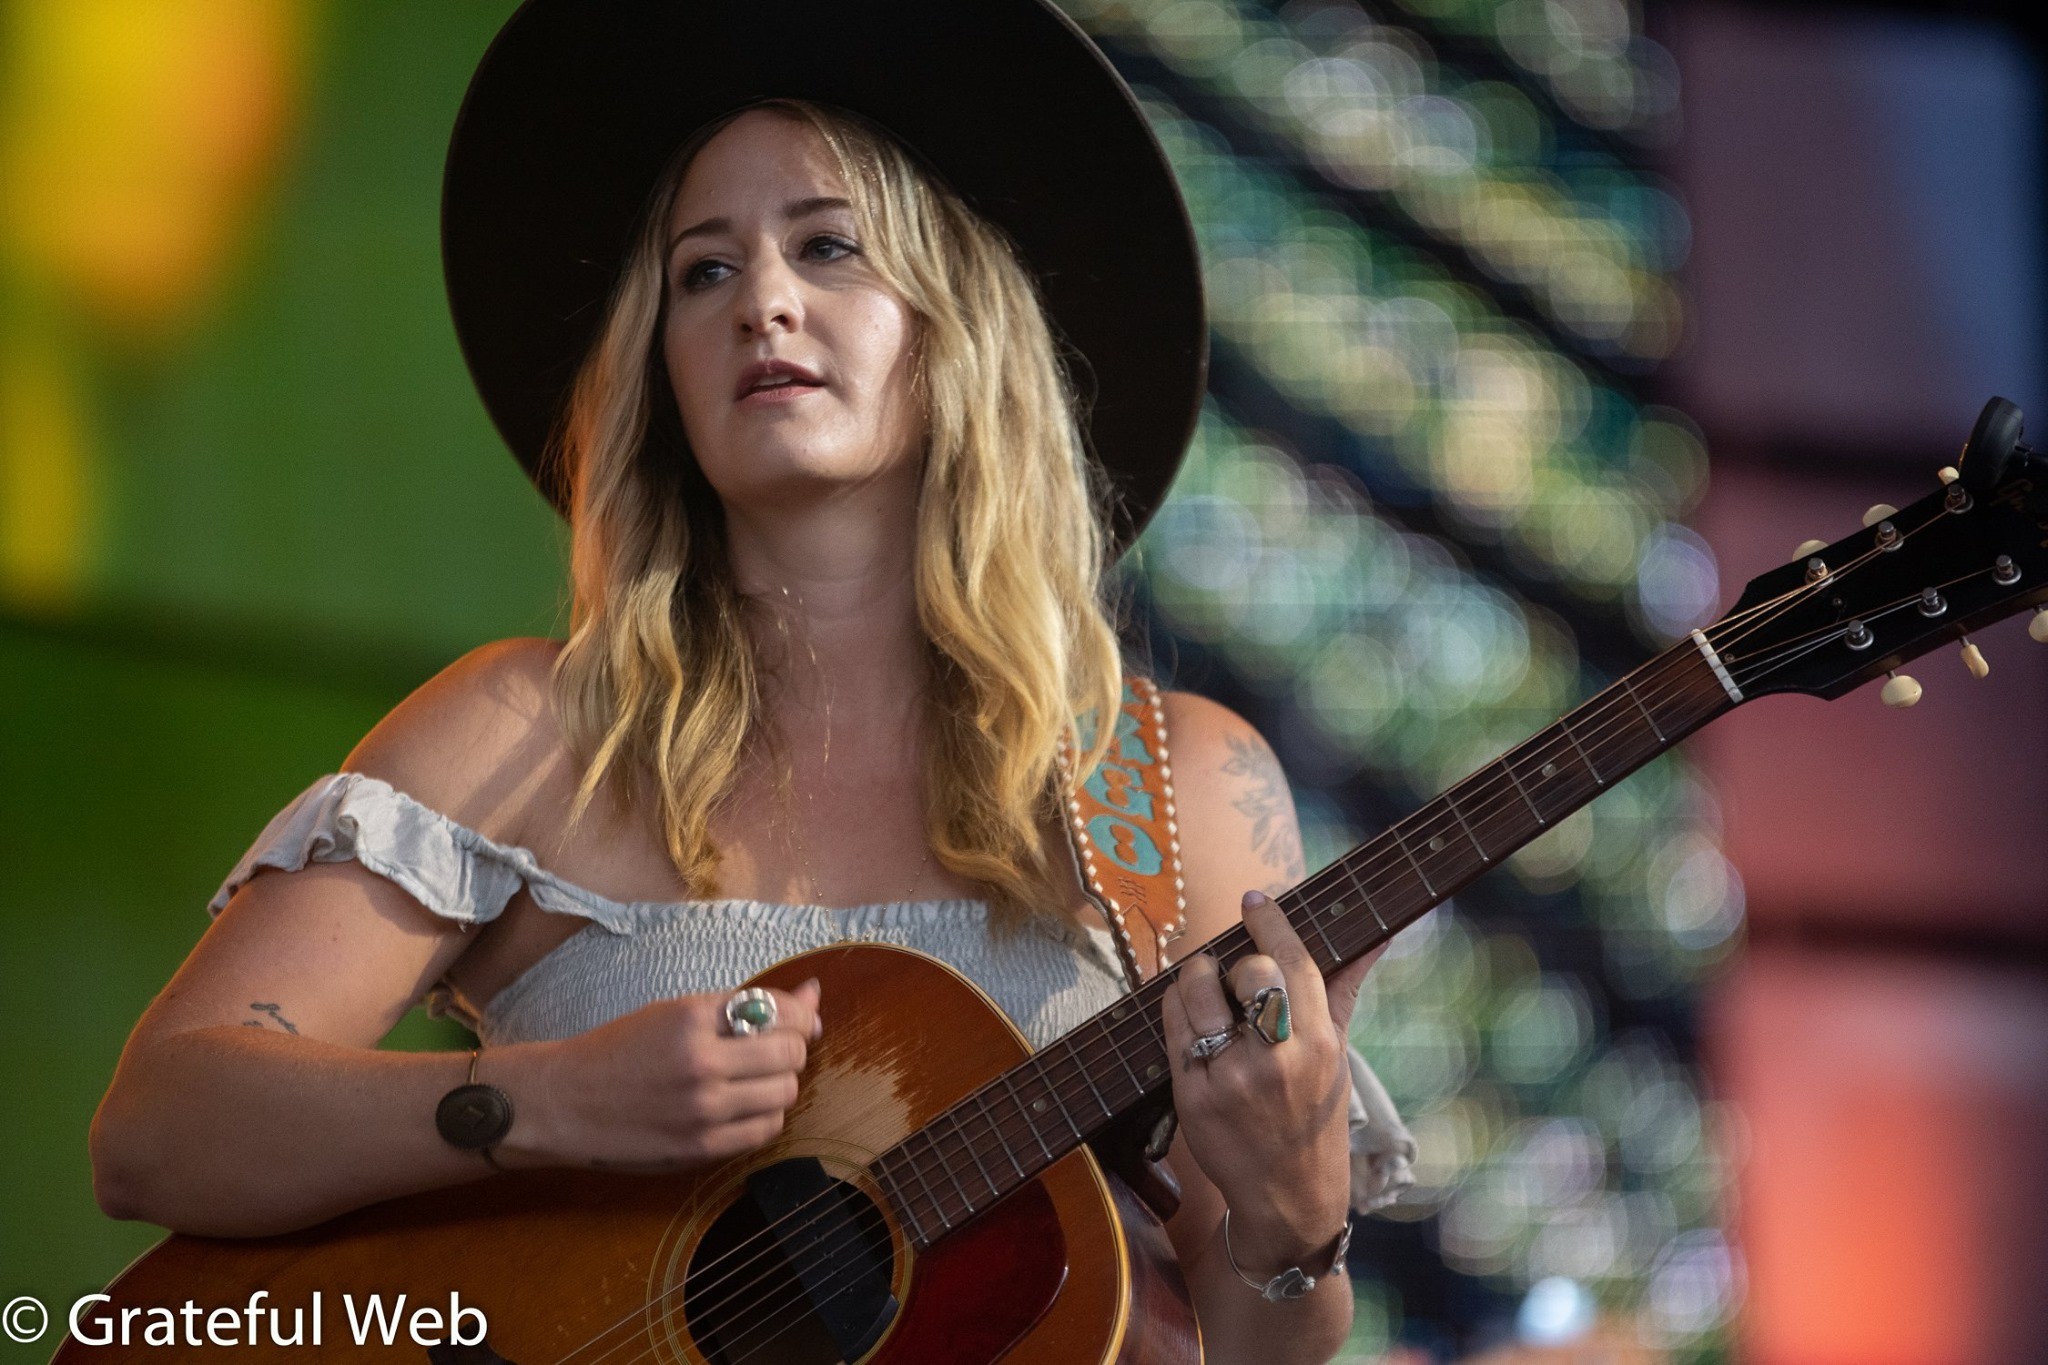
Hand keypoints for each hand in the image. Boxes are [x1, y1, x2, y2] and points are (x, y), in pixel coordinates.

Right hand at [499, 978, 821, 1171]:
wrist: (563, 1103)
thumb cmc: (618, 1050)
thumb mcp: (673, 1012)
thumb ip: (741, 1006)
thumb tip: (813, 995)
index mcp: (692, 1016)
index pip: (781, 1011)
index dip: (802, 1014)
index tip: (801, 1017)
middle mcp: (702, 1062)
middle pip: (791, 1053)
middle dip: (793, 1047)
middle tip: (774, 1049)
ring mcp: (703, 1109)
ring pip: (785, 1093)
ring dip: (780, 1083)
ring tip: (754, 1078)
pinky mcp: (702, 1147)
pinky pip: (765, 1130)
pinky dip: (765, 1115)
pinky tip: (743, 1106)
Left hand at [1161, 893, 1373, 1268]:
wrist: (1287, 1196)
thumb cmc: (1314, 1116)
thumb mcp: (1337, 1056)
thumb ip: (1345, 989)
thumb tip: (1377, 935)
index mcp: (1320, 1043)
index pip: (1294, 960)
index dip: (1271, 920)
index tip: (1255, 897)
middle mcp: (1277, 1058)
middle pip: (1249, 969)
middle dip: (1236, 961)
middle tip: (1234, 977)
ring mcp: (1232, 1077)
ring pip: (1198, 989)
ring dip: (1196, 977)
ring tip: (1206, 989)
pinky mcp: (1193, 1095)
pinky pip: (1173, 1025)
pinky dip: (1177, 1010)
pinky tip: (1192, 1020)